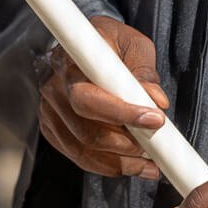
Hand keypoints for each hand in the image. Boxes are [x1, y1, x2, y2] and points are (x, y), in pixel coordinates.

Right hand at [37, 15, 168, 180]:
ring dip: (120, 162)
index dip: (122, 113)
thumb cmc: (111, 42)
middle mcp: (55, 87)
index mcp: (72, 61)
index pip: (89, 97)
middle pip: (86, 130)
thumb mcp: (134, 45)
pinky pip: (78, 156)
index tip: (154, 119)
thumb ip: (145, 72)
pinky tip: (132, 164)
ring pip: (82, 149)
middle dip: (125, 144)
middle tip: (154, 144)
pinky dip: (107, 165)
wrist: (86, 45)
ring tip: (149, 162)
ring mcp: (50, 110)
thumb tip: (157, 101)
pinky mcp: (52, 128)